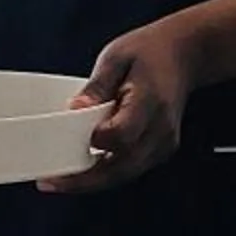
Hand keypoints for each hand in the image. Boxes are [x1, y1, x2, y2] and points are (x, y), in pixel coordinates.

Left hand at [39, 20, 199, 193]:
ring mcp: (164, 143)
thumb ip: (96, 86)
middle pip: (121, 168)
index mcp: (150, 102)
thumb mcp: (116, 57)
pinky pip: (130, 169)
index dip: (95, 141)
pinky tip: (84, 169)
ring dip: (92, 181)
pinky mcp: (161, 150)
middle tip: (51, 182)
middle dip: (84, 180)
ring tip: (61, 180)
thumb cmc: (150, 53)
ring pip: (124, 175)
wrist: (184, 55)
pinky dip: (106, 173)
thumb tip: (74, 110)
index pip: (121, 135)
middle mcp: (161, 129)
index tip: (69, 139)